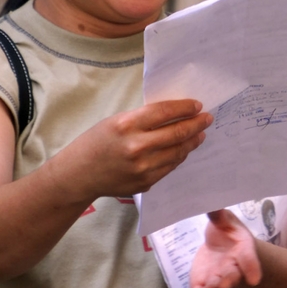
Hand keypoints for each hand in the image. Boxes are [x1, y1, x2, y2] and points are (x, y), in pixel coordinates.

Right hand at [51, 99, 211, 200]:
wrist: (79, 174)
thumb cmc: (97, 142)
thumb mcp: (117, 121)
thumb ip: (144, 119)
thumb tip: (176, 115)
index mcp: (127, 125)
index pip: (165, 112)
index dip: (185, 108)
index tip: (197, 105)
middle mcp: (136, 147)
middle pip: (176, 133)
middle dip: (196, 124)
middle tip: (207, 118)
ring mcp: (142, 168)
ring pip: (177, 152)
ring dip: (192, 141)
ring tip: (200, 134)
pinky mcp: (145, 182)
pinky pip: (170, 167)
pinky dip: (179, 156)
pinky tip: (184, 148)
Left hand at [176, 209, 261, 287]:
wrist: (219, 241)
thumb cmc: (227, 228)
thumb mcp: (224, 218)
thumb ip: (219, 215)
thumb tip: (213, 205)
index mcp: (243, 248)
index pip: (249, 258)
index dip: (252, 269)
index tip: (254, 280)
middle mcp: (233, 267)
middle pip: (233, 277)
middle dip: (228, 281)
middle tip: (224, 285)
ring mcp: (217, 278)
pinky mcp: (202, 283)